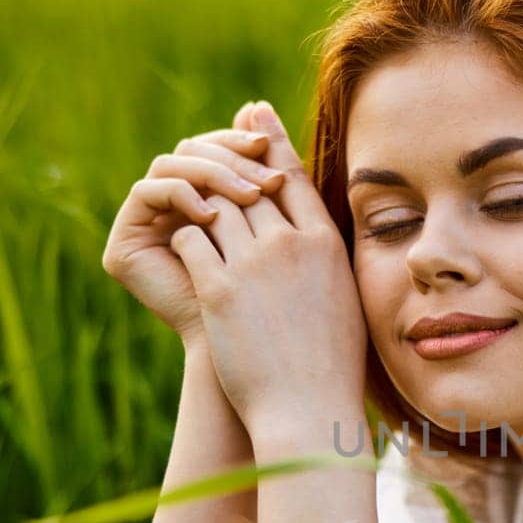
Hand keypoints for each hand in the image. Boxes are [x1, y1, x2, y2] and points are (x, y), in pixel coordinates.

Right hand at [101, 106, 288, 348]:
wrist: (266, 361)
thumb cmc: (285, 299)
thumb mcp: (282, 223)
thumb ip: (271, 168)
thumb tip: (258, 101)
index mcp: (210, 200)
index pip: (221, 151)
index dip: (245, 145)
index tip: (274, 151)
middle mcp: (174, 209)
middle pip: (194, 150)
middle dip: (231, 155)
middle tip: (264, 173)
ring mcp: (147, 226)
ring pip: (173, 165)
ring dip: (213, 173)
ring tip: (249, 198)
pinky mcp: (125, 245)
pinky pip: (147, 192)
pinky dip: (181, 193)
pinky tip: (211, 214)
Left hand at [168, 101, 367, 443]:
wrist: (307, 410)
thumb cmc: (330, 365)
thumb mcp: (344, 299)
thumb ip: (325, 257)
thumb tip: (311, 234)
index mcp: (327, 246)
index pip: (293, 176)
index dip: (270, 140)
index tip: (254, 112)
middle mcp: (292, 246)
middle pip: (250, 181)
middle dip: (225, 162)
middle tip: (204, 145)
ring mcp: (255, 266)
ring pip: (215, 204)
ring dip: (198, 197)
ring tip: (183, 193)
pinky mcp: (220, 290)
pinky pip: (192, 239)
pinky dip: (183, 234)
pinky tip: (178, 239)